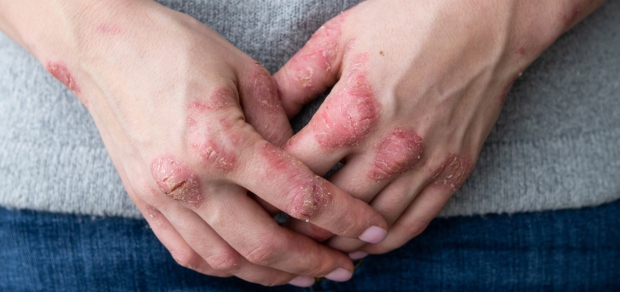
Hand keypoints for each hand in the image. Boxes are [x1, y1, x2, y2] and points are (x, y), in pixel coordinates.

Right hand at [0, 0, 388, 285]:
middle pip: (263, 246)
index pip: (298, 197)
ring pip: (225, 262)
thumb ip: (281, 130)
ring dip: (270, 275)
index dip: (343, 218)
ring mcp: (161, 196)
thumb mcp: (247, 74)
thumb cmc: (179, 48)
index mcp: (220, 141)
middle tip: (343, 268)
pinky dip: (225, 268)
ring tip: (303, 273)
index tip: (370, 229)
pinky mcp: (144, 202)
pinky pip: (188, 254)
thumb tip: (304, 172)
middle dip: (312, 263)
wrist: (106, 46)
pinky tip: (251, 265)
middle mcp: (189, 180)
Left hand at [275, 0, 603, 254]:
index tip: (251, 197)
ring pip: (370, 226)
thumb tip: (264, 116)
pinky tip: (362, 245)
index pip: (295, 170)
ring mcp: (426, 164)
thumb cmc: (410, 19)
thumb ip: (296, 80)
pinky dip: (384, 242)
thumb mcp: (339, 37)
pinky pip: (414, 223)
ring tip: (309, 247)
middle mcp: (389, 149)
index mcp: (352, 113)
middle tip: (272, 230)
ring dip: (335, 242)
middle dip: (293, 223)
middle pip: (328, 206)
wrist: (487, 17)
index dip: (265, 188)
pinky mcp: (453, 171)